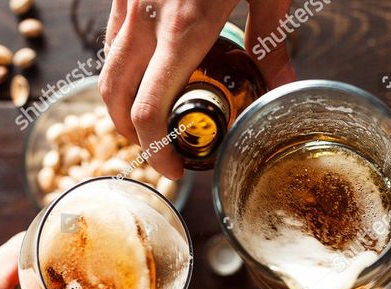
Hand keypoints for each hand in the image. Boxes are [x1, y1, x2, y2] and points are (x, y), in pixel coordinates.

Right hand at [99, 0, 295, 178]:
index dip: (155, 151)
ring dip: (122, 103)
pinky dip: (123, 68)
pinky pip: (112, 36)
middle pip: (113, 97)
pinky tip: (149, 72)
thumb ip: (272, 41)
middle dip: (131, 134)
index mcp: (183, 28)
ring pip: (106, 67)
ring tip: (154, 120)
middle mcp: (145, 18)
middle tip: (161, 151)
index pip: (149, 110)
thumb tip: (283, 88)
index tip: (175, 169)